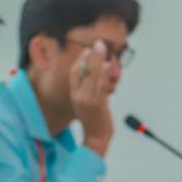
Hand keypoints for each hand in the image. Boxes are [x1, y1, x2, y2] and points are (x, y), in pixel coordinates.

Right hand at [69, 40, 114, 154]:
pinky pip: (101, 84)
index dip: (80, 60)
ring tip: (103, 48)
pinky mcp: (97, 103)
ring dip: (99, 59)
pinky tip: (109, 65)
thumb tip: (102, 72)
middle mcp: (79, 95)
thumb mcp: (89, 103)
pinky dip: (105, 73)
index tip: (87, 51)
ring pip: (92, 74)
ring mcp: (88, 99)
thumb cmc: (95, 121)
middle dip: (91, 55)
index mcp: (75, 95)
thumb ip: (92, 88)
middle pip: (83, 70)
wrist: (96, 137)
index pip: (73, 73)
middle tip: (98, 44)